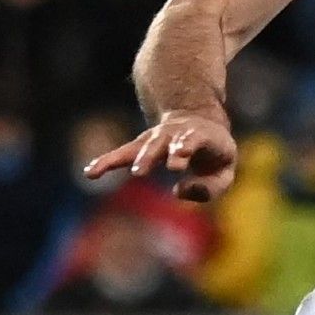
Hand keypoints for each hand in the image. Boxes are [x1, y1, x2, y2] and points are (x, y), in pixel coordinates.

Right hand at [84, 106, 238, 202]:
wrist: (201, 123)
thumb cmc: (214, 155)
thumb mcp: (223, 173)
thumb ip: (209, 188)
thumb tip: (178, 191)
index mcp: (202, 136)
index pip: (193, 139)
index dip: (184, 148)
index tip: (176, 163)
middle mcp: (177, 133)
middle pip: (163, 142)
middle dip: (152, 156)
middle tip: (142, 172)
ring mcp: (158, 137)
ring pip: (144, 146)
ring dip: (136, 159)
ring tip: (130, 174)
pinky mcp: (142, 145)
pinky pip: (122, 153)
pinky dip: (107, 161)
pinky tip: (91, 173)